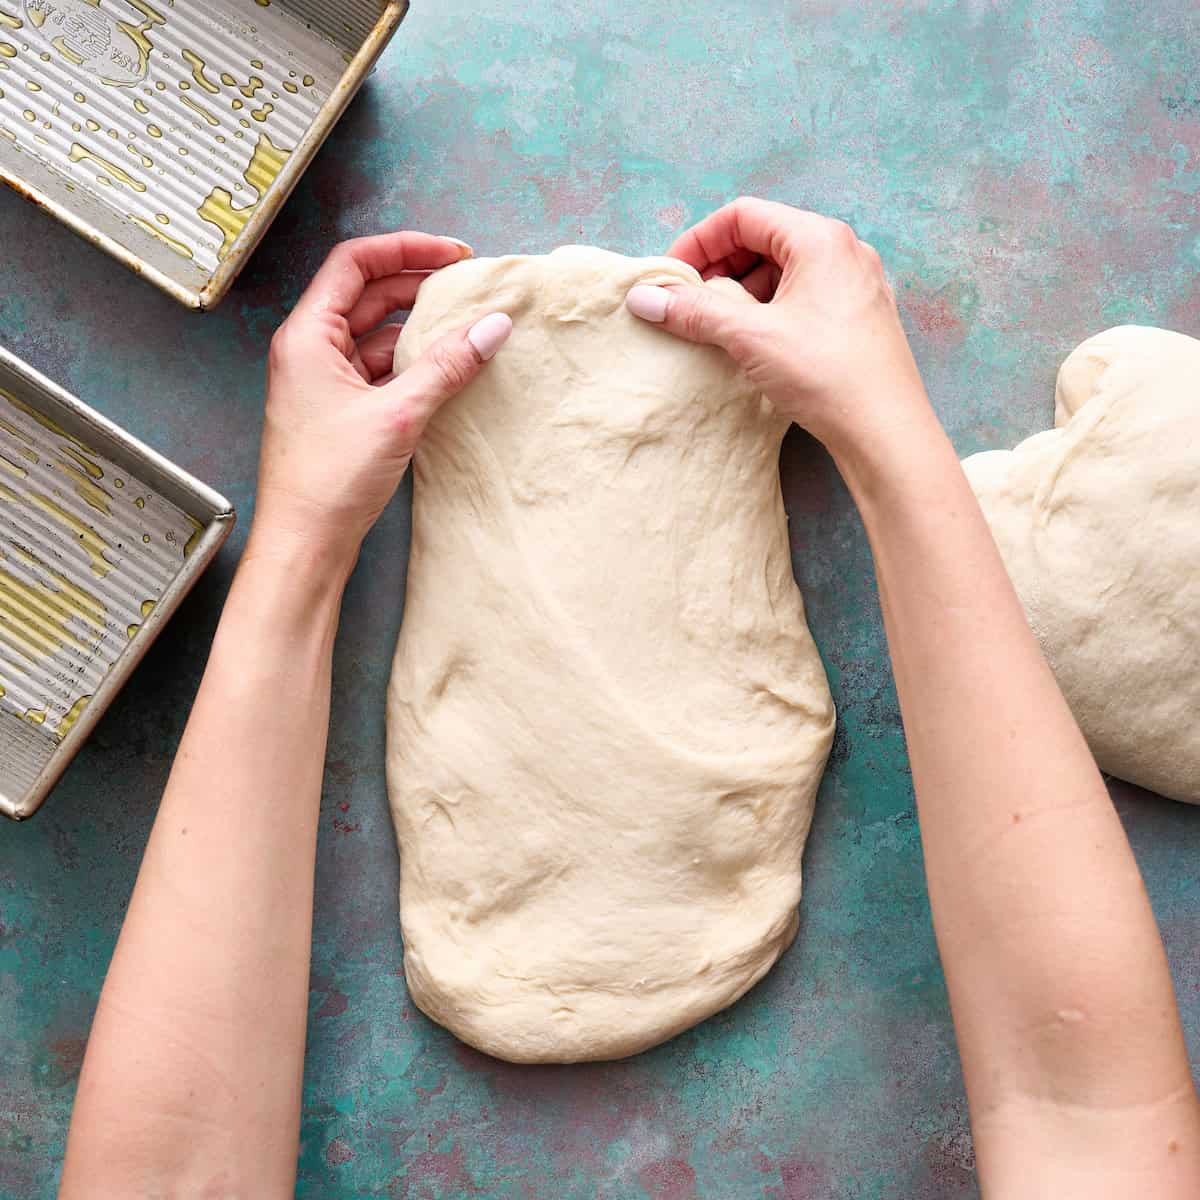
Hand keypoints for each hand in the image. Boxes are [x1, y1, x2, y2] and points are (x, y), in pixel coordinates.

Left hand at [250, 232, 511, 572]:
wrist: (305, 543)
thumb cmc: (329, 479)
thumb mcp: (397, 414)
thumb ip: (447, 366)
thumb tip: (493, 326)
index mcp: (307, 334)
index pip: (355, 263)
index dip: (406, 249)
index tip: (453, 256)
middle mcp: (310, 349)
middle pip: (368, 293)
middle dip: (418, 284)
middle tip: (468, 286)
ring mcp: (324, 380)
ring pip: (376, 333)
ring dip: (418, 326)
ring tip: (465, 325)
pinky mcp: (340, 409)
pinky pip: (380, 368)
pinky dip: (412, 362)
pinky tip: (446, 368)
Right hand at [626, 197, 930, 456]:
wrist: (885, 431)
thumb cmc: (826, 373)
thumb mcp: (750, 337)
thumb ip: (695, 311)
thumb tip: (645, 298)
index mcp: (820, 238)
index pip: (743, 216)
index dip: (699, 242)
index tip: (671, 277)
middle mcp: (844, 251)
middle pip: (764, 239)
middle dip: (719, 268)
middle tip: (688, 304)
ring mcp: (856, 285)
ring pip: (784, 271)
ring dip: (743, 293)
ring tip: (716, 328)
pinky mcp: (859, 318)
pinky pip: (804, 297)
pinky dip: (770, 310)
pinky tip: (753, 344)